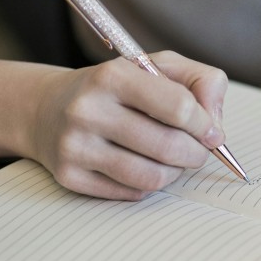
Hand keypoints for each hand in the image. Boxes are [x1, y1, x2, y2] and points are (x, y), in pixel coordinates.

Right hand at [28, 51, 228, 199]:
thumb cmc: (117, 88)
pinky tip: (144, 167)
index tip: (212, 132)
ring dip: (175, 173)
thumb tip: (214, 124)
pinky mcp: (69, 176)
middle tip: (199, 151)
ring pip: (152, 176)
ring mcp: (75, 146)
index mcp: (112, 76)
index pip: (179, 107)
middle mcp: (88, 110)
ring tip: (175, 161)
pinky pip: (131, 193)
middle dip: (196, 153)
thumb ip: (201, 82)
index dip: (205, 124)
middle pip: (169, 146)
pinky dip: (149, 185)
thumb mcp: (157, 67)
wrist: (46, 108)